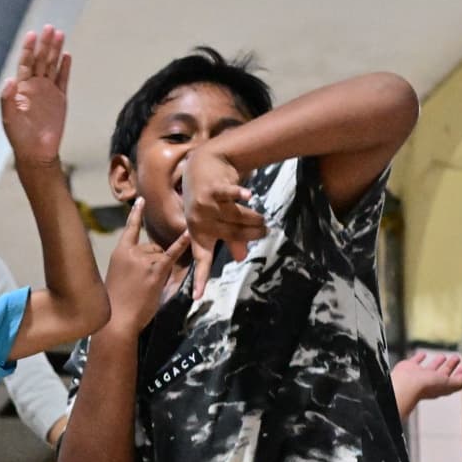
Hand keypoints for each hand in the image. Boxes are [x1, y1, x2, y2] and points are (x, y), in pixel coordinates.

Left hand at [0, 26, 70, 164]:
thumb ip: (7, 99)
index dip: (29, 49)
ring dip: (56, 51)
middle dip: (45, 44)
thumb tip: (10, 80)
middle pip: (41, 60)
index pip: (25, 63)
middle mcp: (34, 87)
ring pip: (52, 66)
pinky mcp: (60, 100)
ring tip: (60, 34)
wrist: (36, 152)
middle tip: (50, 28)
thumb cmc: (19, 136)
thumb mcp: (9, 118)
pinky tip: (66, 56)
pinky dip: (65, 68)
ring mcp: (48, 92)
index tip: (32, 34)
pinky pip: (63, 80)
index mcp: (21, 88)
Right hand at [104, 200, 190, 334]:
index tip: (141, 200)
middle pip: (152, 247)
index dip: (136, 215)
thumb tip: (144, 265)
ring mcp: (144, 260)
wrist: (117, 319)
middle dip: (155, 261)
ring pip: (161, 255)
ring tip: (148, 288)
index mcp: (119, 253)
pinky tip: (190, 233)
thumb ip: (129, 266)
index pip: (129, 229)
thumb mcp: (117, 278)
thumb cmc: (115, 304)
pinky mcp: (155, 270)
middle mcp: (131, 252)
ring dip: (161, 268)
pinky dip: (181, 244)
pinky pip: (171, 254)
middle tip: (144, 283)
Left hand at [180, 143, 266, 296]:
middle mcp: (199, 222)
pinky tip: (249, 196)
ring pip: (236, 217)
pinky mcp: (212, 189)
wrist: (202, 165)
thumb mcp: (215, 222)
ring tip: (262, 219)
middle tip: (264, 232)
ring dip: (253, 218)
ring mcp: (204, 206)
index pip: (201, 260)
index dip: (200, 278)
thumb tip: (241, 258)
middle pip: (232, 235)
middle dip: (251, 235)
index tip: (197, 297)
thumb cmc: (210, 199)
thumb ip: (229, 240)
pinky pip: (228, 195)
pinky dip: (240, 194)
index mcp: (199, 235)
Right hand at [394, 350, 461, 406]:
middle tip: (456, 358)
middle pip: (443, 373)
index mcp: (440, 386)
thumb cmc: (427, 386)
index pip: (453, 380)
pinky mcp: (409, 367)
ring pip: (431, 367)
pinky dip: (420, 357)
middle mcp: (430, 381)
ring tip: (443, 356)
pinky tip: (423, 354)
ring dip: (437, 362)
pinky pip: (416, 361)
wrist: (407, 383)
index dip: (459, 374)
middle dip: (450, 366)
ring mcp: (419, 374)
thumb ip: (458, 382)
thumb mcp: (449, 384)